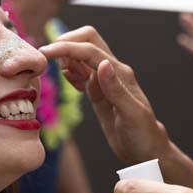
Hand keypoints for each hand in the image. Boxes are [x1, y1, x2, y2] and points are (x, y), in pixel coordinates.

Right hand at [39, 26, 171, 163]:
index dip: (66, 48)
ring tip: (59, 75)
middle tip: (49, 60)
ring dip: (66, 57)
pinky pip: (81, 72)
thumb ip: (116, 90)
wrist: (147, 151)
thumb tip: (103, 64)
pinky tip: (69, 83)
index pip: (89, 51)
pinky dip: (70, 71)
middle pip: (87, 41)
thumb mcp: (131, 115)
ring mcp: (104, 81)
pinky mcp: (98, 91)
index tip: (45, 52)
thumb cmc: (143, 135)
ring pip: (82, 55)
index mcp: (119, 73)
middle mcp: (112, 72)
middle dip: (66, 43)